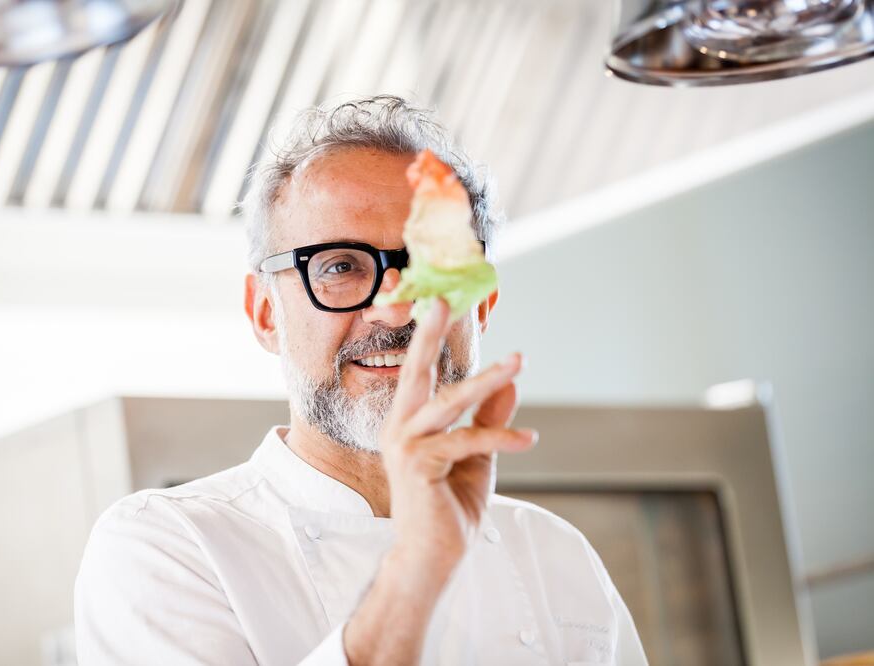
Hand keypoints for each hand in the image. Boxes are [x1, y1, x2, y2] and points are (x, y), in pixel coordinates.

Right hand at [380, 297, 536, 575]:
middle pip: (416, 371)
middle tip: (443, 300)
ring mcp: (404, 445)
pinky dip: (500, 437)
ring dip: (486, 379)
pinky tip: (529, 439)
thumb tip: (510, 386)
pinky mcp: (418, 464)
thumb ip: (489, 421)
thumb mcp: (477, 459)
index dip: (428, 338)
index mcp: (407, 423)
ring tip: (518, 362)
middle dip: (429, 333)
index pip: (419, 373)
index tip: (441, 304)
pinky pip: (466, 440)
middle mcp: (398, 428)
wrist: (431, 559)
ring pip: (449, 400)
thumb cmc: (448, 510)